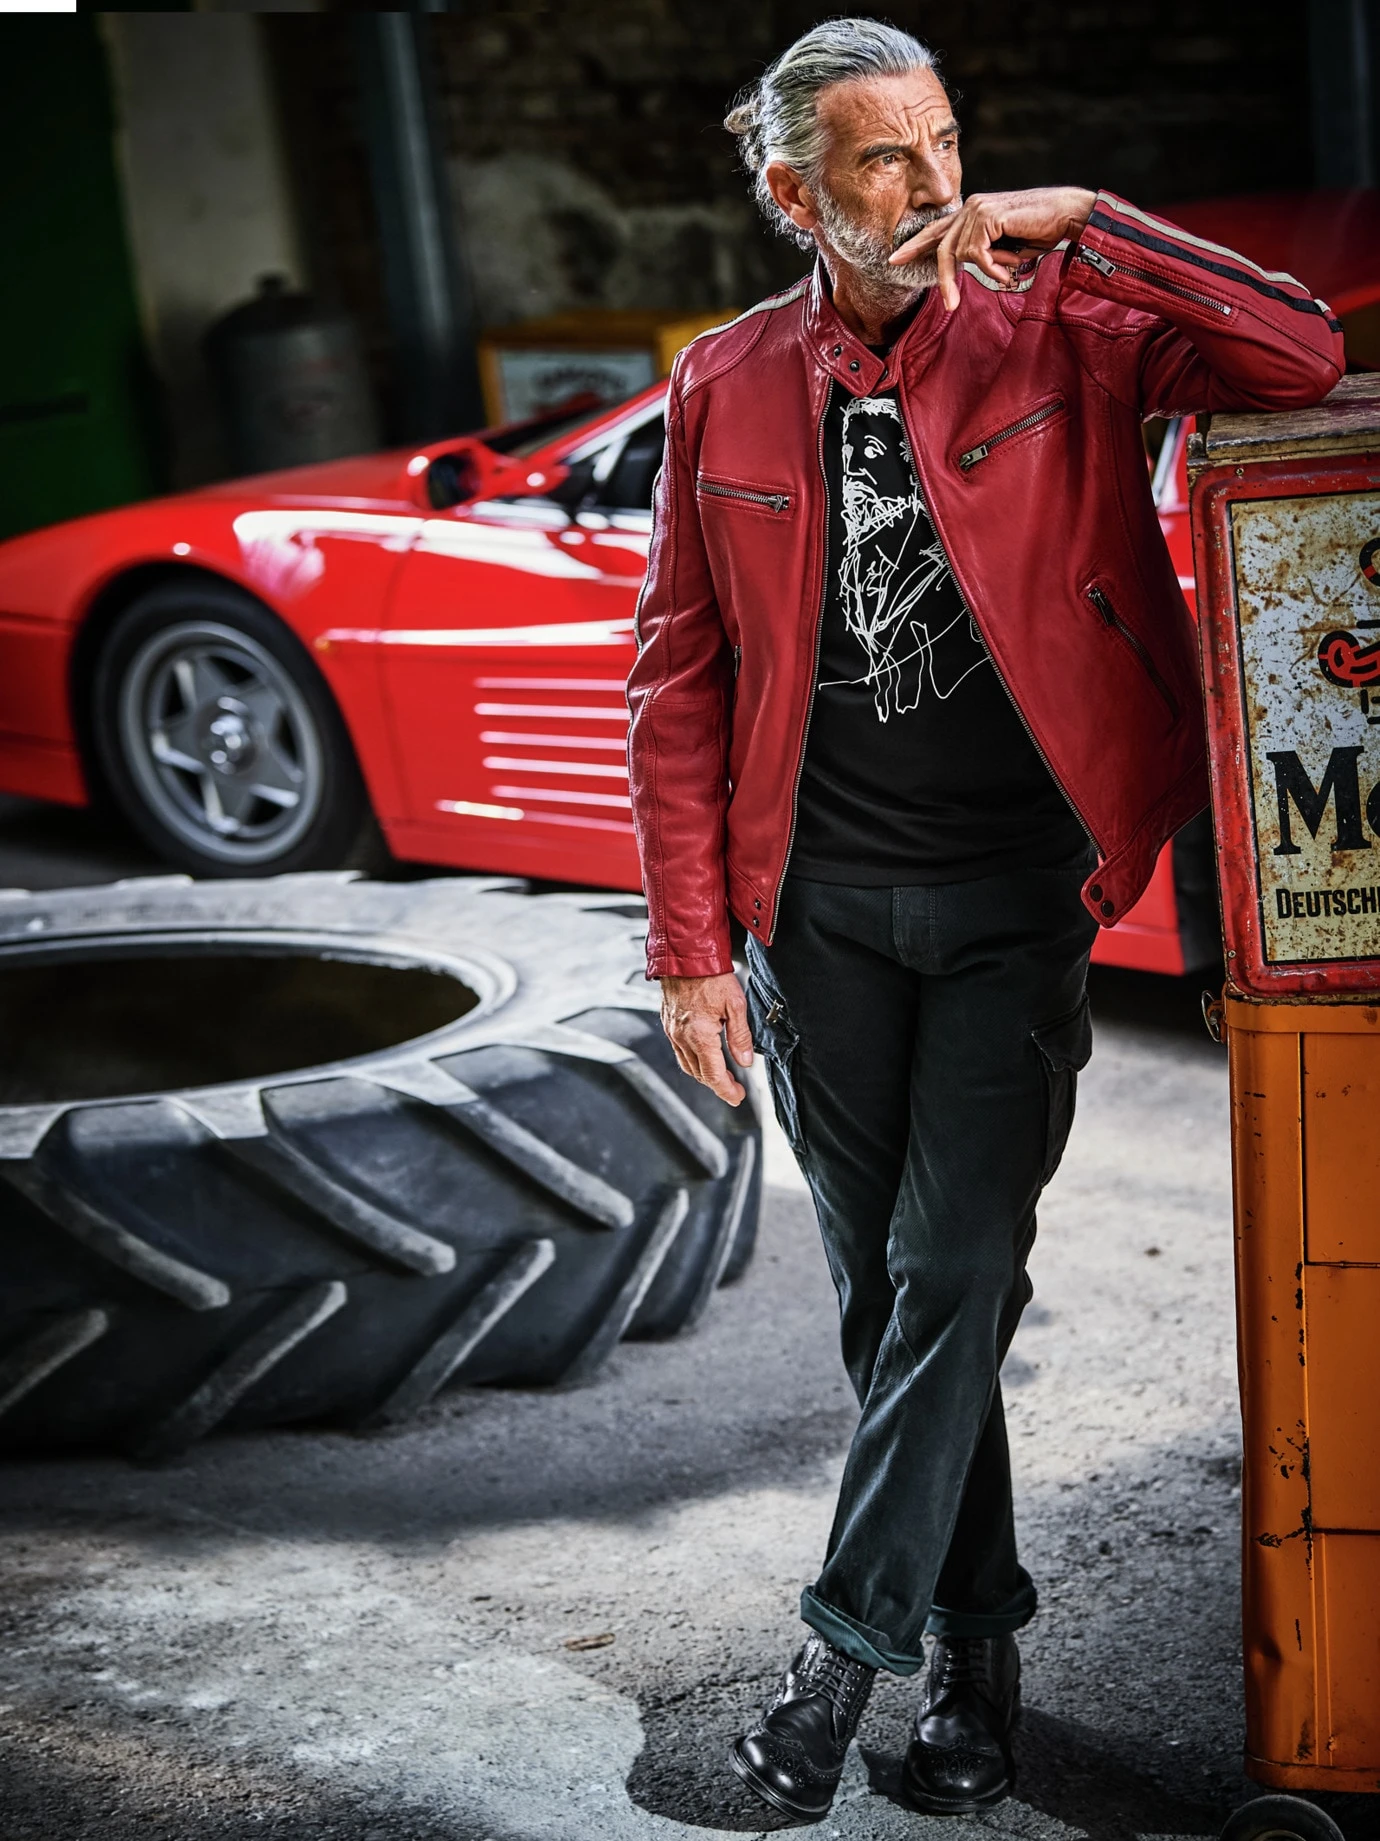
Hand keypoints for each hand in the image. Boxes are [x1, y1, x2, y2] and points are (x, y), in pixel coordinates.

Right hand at [660, 972, 752, 1106]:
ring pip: (687, 1064)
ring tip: (722, 1074)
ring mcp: (671, 1031)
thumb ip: (740, 1037)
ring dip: (704, 1073)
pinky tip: (704, 1055)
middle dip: (718, 1084)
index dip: (727, 1091)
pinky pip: (679, 1051)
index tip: (738, 1097)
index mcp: (699, 1036)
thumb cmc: (711, 976)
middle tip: (735, 1087)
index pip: (713, 1076)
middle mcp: (682, 1037)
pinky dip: (693, 1060)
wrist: (685, 955)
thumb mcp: (736, 1005)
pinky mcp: (667, 1023)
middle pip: (699, 1074)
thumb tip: (745, 1063)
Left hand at [889, 186, 1095, 311]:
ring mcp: (978, 208)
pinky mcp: (987, 216)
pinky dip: (994, 267)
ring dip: (989, 271)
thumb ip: (983, 253)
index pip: (937, 230)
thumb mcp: (1004, 247)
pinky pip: (977, 255)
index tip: (894, 260)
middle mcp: (971, 206)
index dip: (915, 246)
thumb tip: (968, 266)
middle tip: (951, 305)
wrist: (1066, 215)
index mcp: (972, 212)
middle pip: (943, 249)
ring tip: (1010, 271)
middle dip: (945, 280)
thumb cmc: (1040, 231)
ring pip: (962, 255)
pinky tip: (1011, 267)